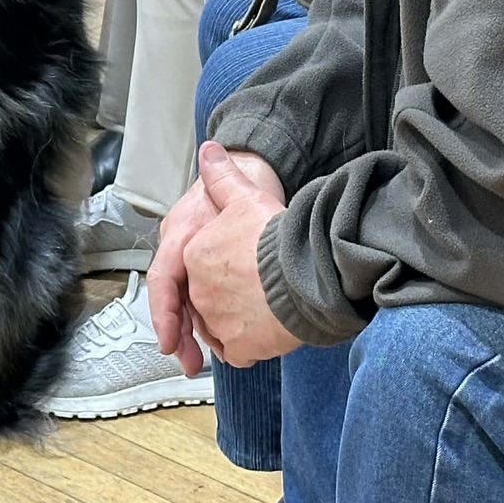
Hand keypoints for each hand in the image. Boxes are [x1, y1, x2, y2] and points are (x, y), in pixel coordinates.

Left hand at [149, 145, 285, 371]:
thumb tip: (209, 151)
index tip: (235, 271)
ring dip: (233, 322)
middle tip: (252, 292)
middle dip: (223, 298)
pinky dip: (248, 346)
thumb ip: (223, 176)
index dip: (217, 268)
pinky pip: (237, 351)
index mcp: (194, 254)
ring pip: (218, 326)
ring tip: (261, 310)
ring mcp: (217, 321)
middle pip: (205, 298)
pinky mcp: (239, 347)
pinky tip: (265, 333)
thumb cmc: (277, 237)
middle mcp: (198, 291)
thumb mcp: (246, 197)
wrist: (308, 273)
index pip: (196, 266)